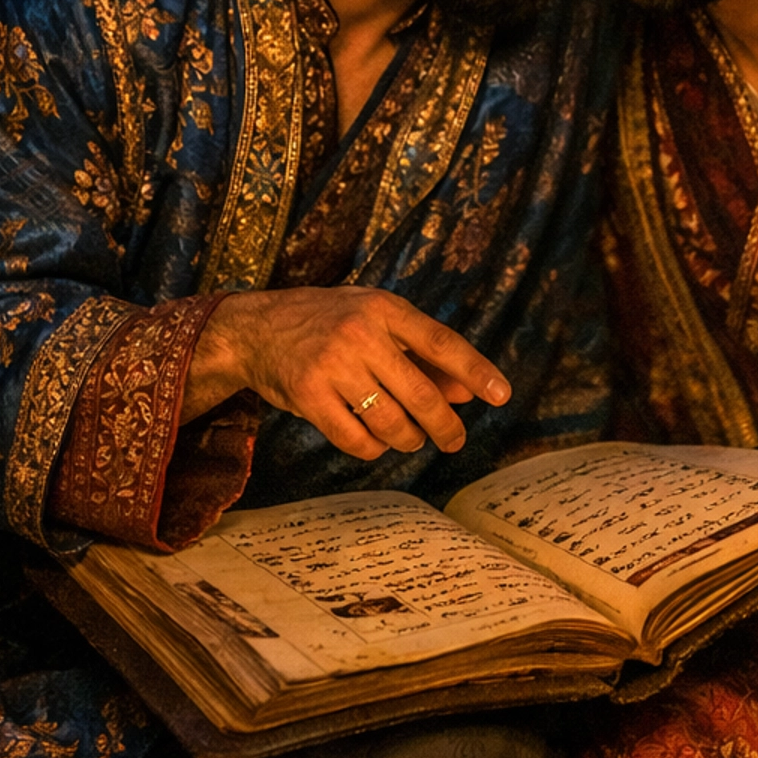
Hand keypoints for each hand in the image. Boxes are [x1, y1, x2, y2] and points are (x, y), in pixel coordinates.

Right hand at [186, 287, 510, 460]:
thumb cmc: (327, 323)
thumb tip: (467, 390)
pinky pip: (354, 438)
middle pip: (420, 392)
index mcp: (383, 308)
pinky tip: (375, 444)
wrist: (256, 329)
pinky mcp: (308, 395)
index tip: (501, 395)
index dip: (475, 370)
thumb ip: (421, 353)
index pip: (441, 342)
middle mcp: (360, 333)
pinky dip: (372, 448)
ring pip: (391, 420)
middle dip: (445, 425)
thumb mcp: (375, 322)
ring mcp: (332, 365)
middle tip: (454, 440)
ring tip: (411, 438)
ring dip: (409, 438)